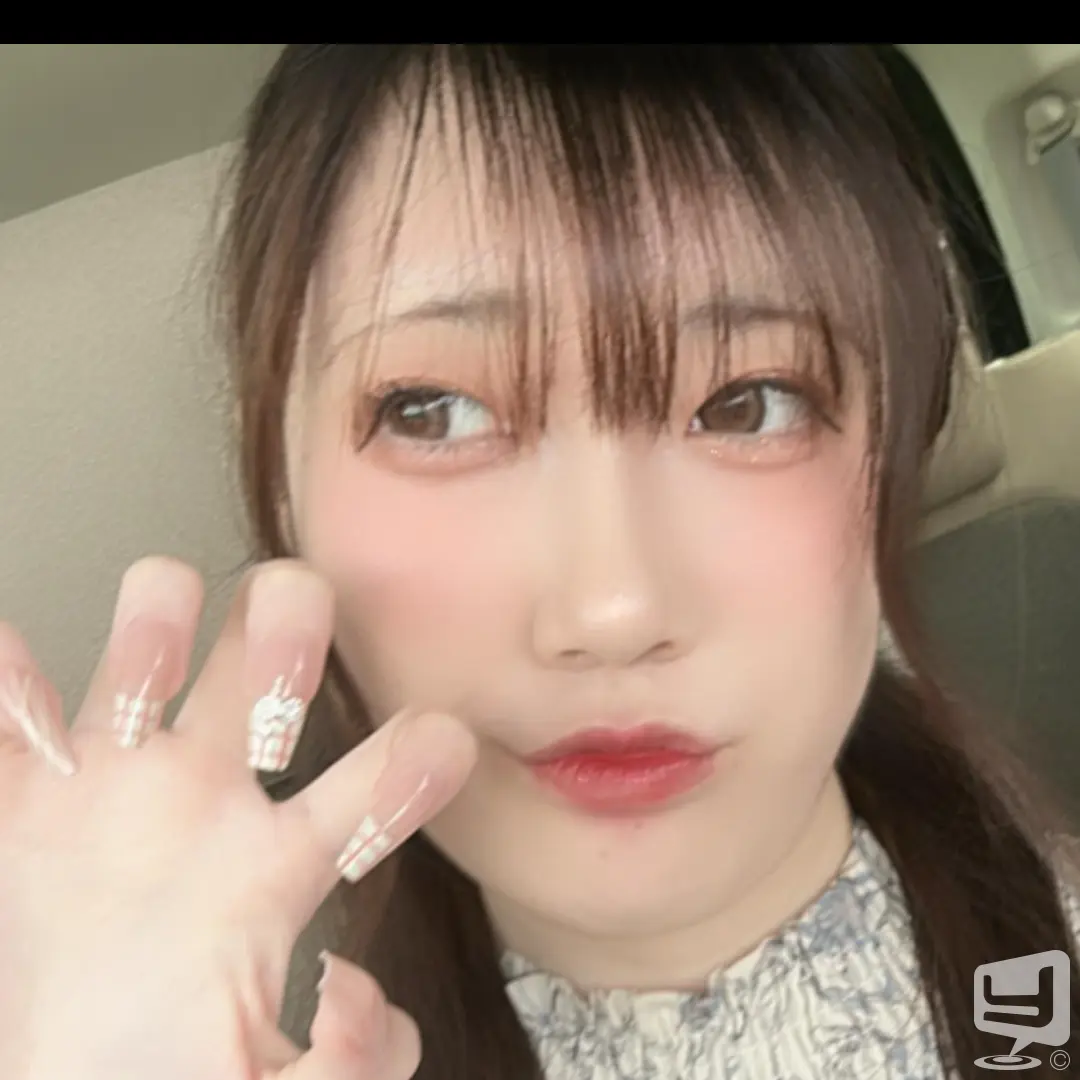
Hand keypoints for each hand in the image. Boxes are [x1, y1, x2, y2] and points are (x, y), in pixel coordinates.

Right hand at [0, 557, 476, 1079]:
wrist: (81, 1074)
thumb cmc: (179, 1066)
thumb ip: (346, 1058)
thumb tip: (356, 1003)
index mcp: (276, 865)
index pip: (366, 797)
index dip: (407, 767)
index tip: (440, 741)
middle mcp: (204, 798)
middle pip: (265, 670)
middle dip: (285, 629)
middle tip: (290, 628)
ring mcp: (111, 786)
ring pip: (140, 656)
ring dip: (151, 622)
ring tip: (159, 624)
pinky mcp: (20, 799)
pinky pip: (5, 720)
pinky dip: (5, 682)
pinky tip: (15, 673)